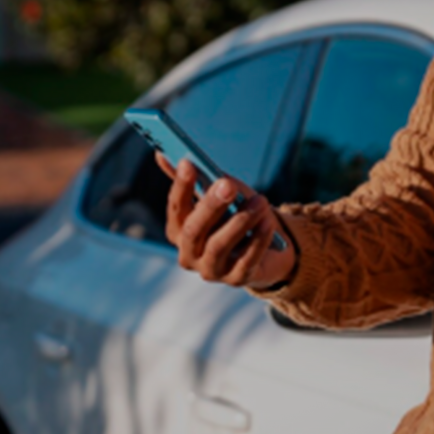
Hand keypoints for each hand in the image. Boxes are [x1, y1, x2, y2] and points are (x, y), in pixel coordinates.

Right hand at [156, 154, 296, 290]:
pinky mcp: (236, 279)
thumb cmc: (238, 217)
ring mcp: (211, 270)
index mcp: (179, 231)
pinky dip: (258, 238)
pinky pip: (247, 258)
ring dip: (240, 220)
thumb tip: (163, 153)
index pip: (176, 209)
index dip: (181, 187)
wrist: (270, 250)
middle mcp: (189, 255)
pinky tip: (269, 222)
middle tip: (227, 184)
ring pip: (219, 245)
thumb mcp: (220, 195)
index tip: (188, 163)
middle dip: (210, 205)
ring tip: (260, 200)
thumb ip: (198, 178)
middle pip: (193, 230)